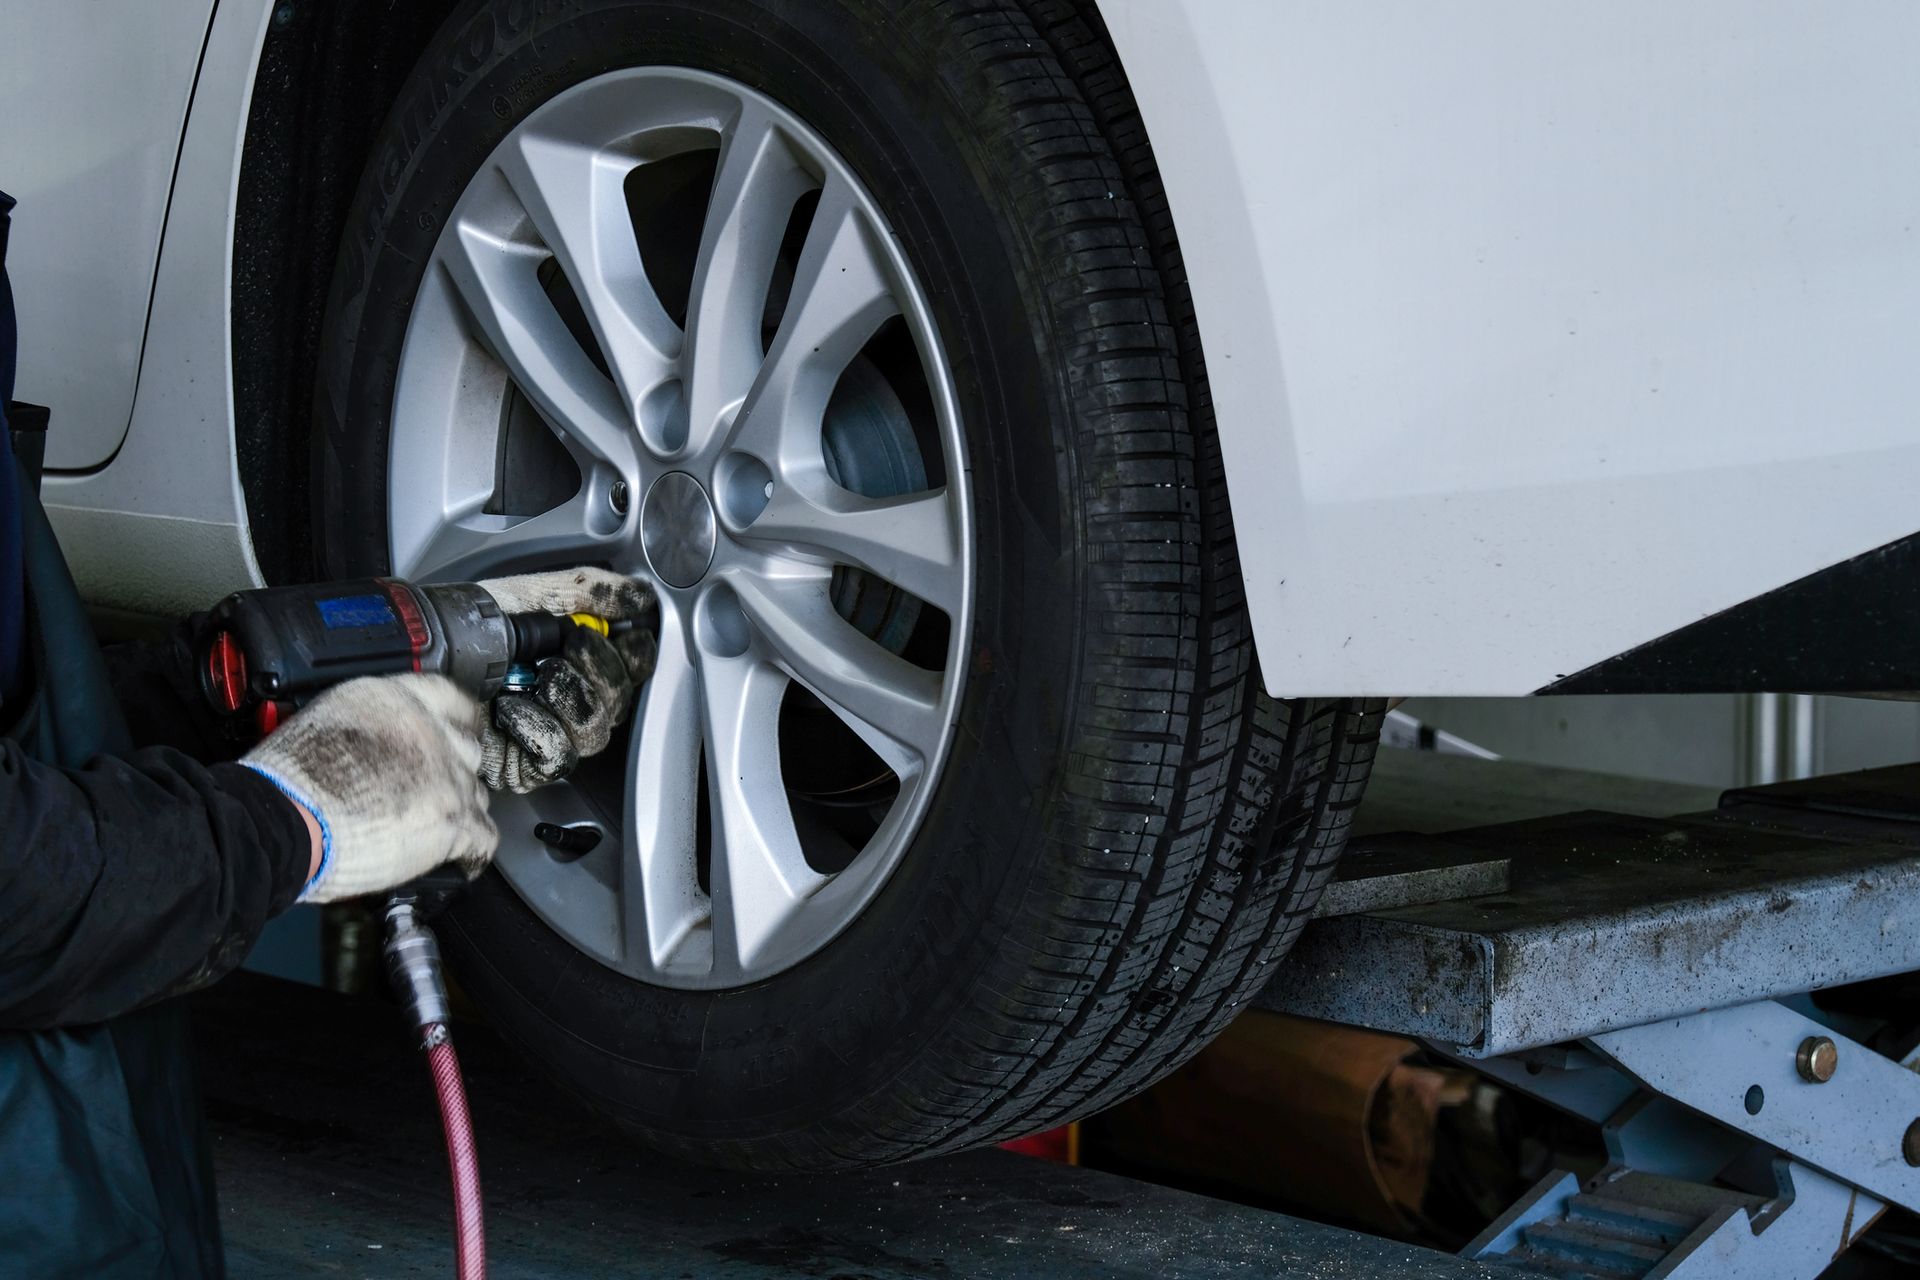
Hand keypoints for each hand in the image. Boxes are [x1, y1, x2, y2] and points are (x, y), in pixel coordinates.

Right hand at [242, 673, 497, 902]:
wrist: (285, 822)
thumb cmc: (288, 782)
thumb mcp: (327, 722)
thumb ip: (370, 727)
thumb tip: (382, 743)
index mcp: (394, 701)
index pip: (451, 698)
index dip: (458, 722)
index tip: (460, 734)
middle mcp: (429, 732)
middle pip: (468, 749)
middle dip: (455, 772)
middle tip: (433, 792)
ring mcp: (447, 776)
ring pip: (477, 793)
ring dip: (459, 811)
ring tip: (431, 829)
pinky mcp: (454, 820)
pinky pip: (484, 838)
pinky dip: (472, 852)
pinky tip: (461, 858)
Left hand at [477, 568, 657, 793]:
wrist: (419, 659)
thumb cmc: (463, 626)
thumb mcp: (532, 594)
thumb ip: (590, 592)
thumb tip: (640, 596)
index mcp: (571, 658)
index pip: (628, 667)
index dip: (635, 656)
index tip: (628, 637)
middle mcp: (563, 697)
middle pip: (619, 703)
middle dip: (603, 671)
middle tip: (573, 646)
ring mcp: (545, 733)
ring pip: (595, 732)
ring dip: (572, 697)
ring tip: (539, 676)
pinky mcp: (523, 764)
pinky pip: (558, 755)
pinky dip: (539, 728)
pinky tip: (512, 709)